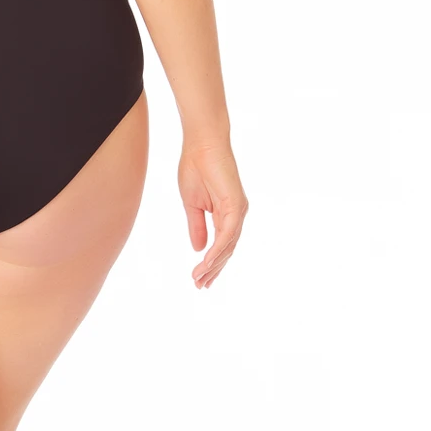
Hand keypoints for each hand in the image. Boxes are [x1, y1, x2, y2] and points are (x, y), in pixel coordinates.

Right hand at [178, 138, 246, 288]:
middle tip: (200, 286)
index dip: (211, 263)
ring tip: (199, 278)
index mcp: (227, 213)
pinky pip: (228, 234)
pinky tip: (206, 262)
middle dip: (213, 269)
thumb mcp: (192, 205)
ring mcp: (238, 210)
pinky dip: (217, 250)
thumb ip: (197, 227)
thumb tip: (198, 249)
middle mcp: (236, 214)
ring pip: (228, 245)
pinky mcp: (236, 205)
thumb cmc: (195, 168)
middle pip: (227, 250)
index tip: (200, 279)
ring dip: (213, 264)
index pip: (222, 245)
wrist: (200, 145)